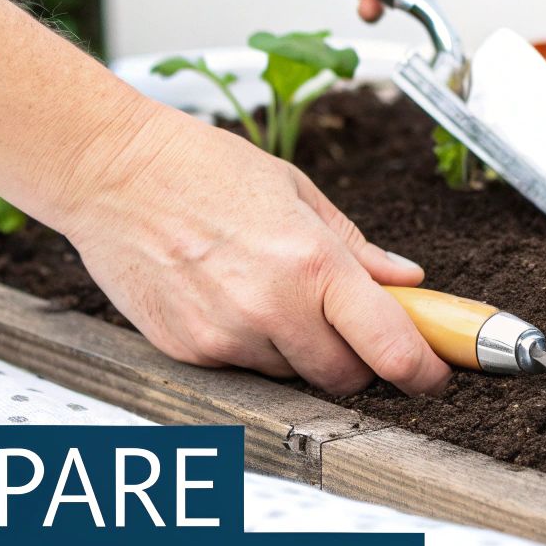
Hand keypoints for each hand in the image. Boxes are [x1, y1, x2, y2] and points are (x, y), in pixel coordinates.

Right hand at [56, 101, 449, 393]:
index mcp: (312, 263)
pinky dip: (253, 348)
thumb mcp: (296, 192)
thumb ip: (357, 247)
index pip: (390, 347)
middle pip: (347, 377)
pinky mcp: (189, 351)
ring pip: (294, 377)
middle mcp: (272, 308)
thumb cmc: (201, 168)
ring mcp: (226, 336)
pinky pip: (244, 371)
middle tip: (351, 325)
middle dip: (361, 360)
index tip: (435, 374)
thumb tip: (406, 281)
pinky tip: (232, 299)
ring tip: (272, 292)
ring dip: (302, 352)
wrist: (110, 172)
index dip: (424, 370)